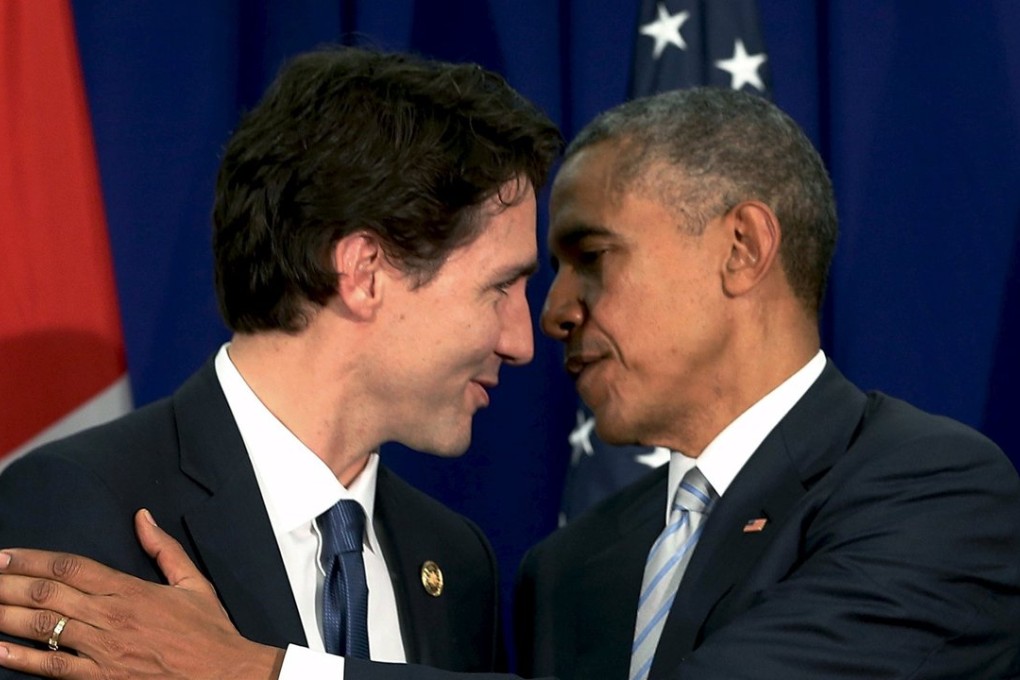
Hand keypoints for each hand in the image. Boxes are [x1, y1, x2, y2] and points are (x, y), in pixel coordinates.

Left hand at [0, 509, 284, 678]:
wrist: (226, 676)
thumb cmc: (210, 632)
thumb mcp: (194, 583)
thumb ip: (164, 550)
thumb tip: (143, 517)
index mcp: (133, 591)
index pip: (72, 568)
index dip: (33, 560)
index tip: (5, 555)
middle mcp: (113, 618)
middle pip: (48, 595)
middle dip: (8, 584)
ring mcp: (104, 652)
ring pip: (43, 628)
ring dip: (5, 615)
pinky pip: (52, 669)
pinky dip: (20, 659)